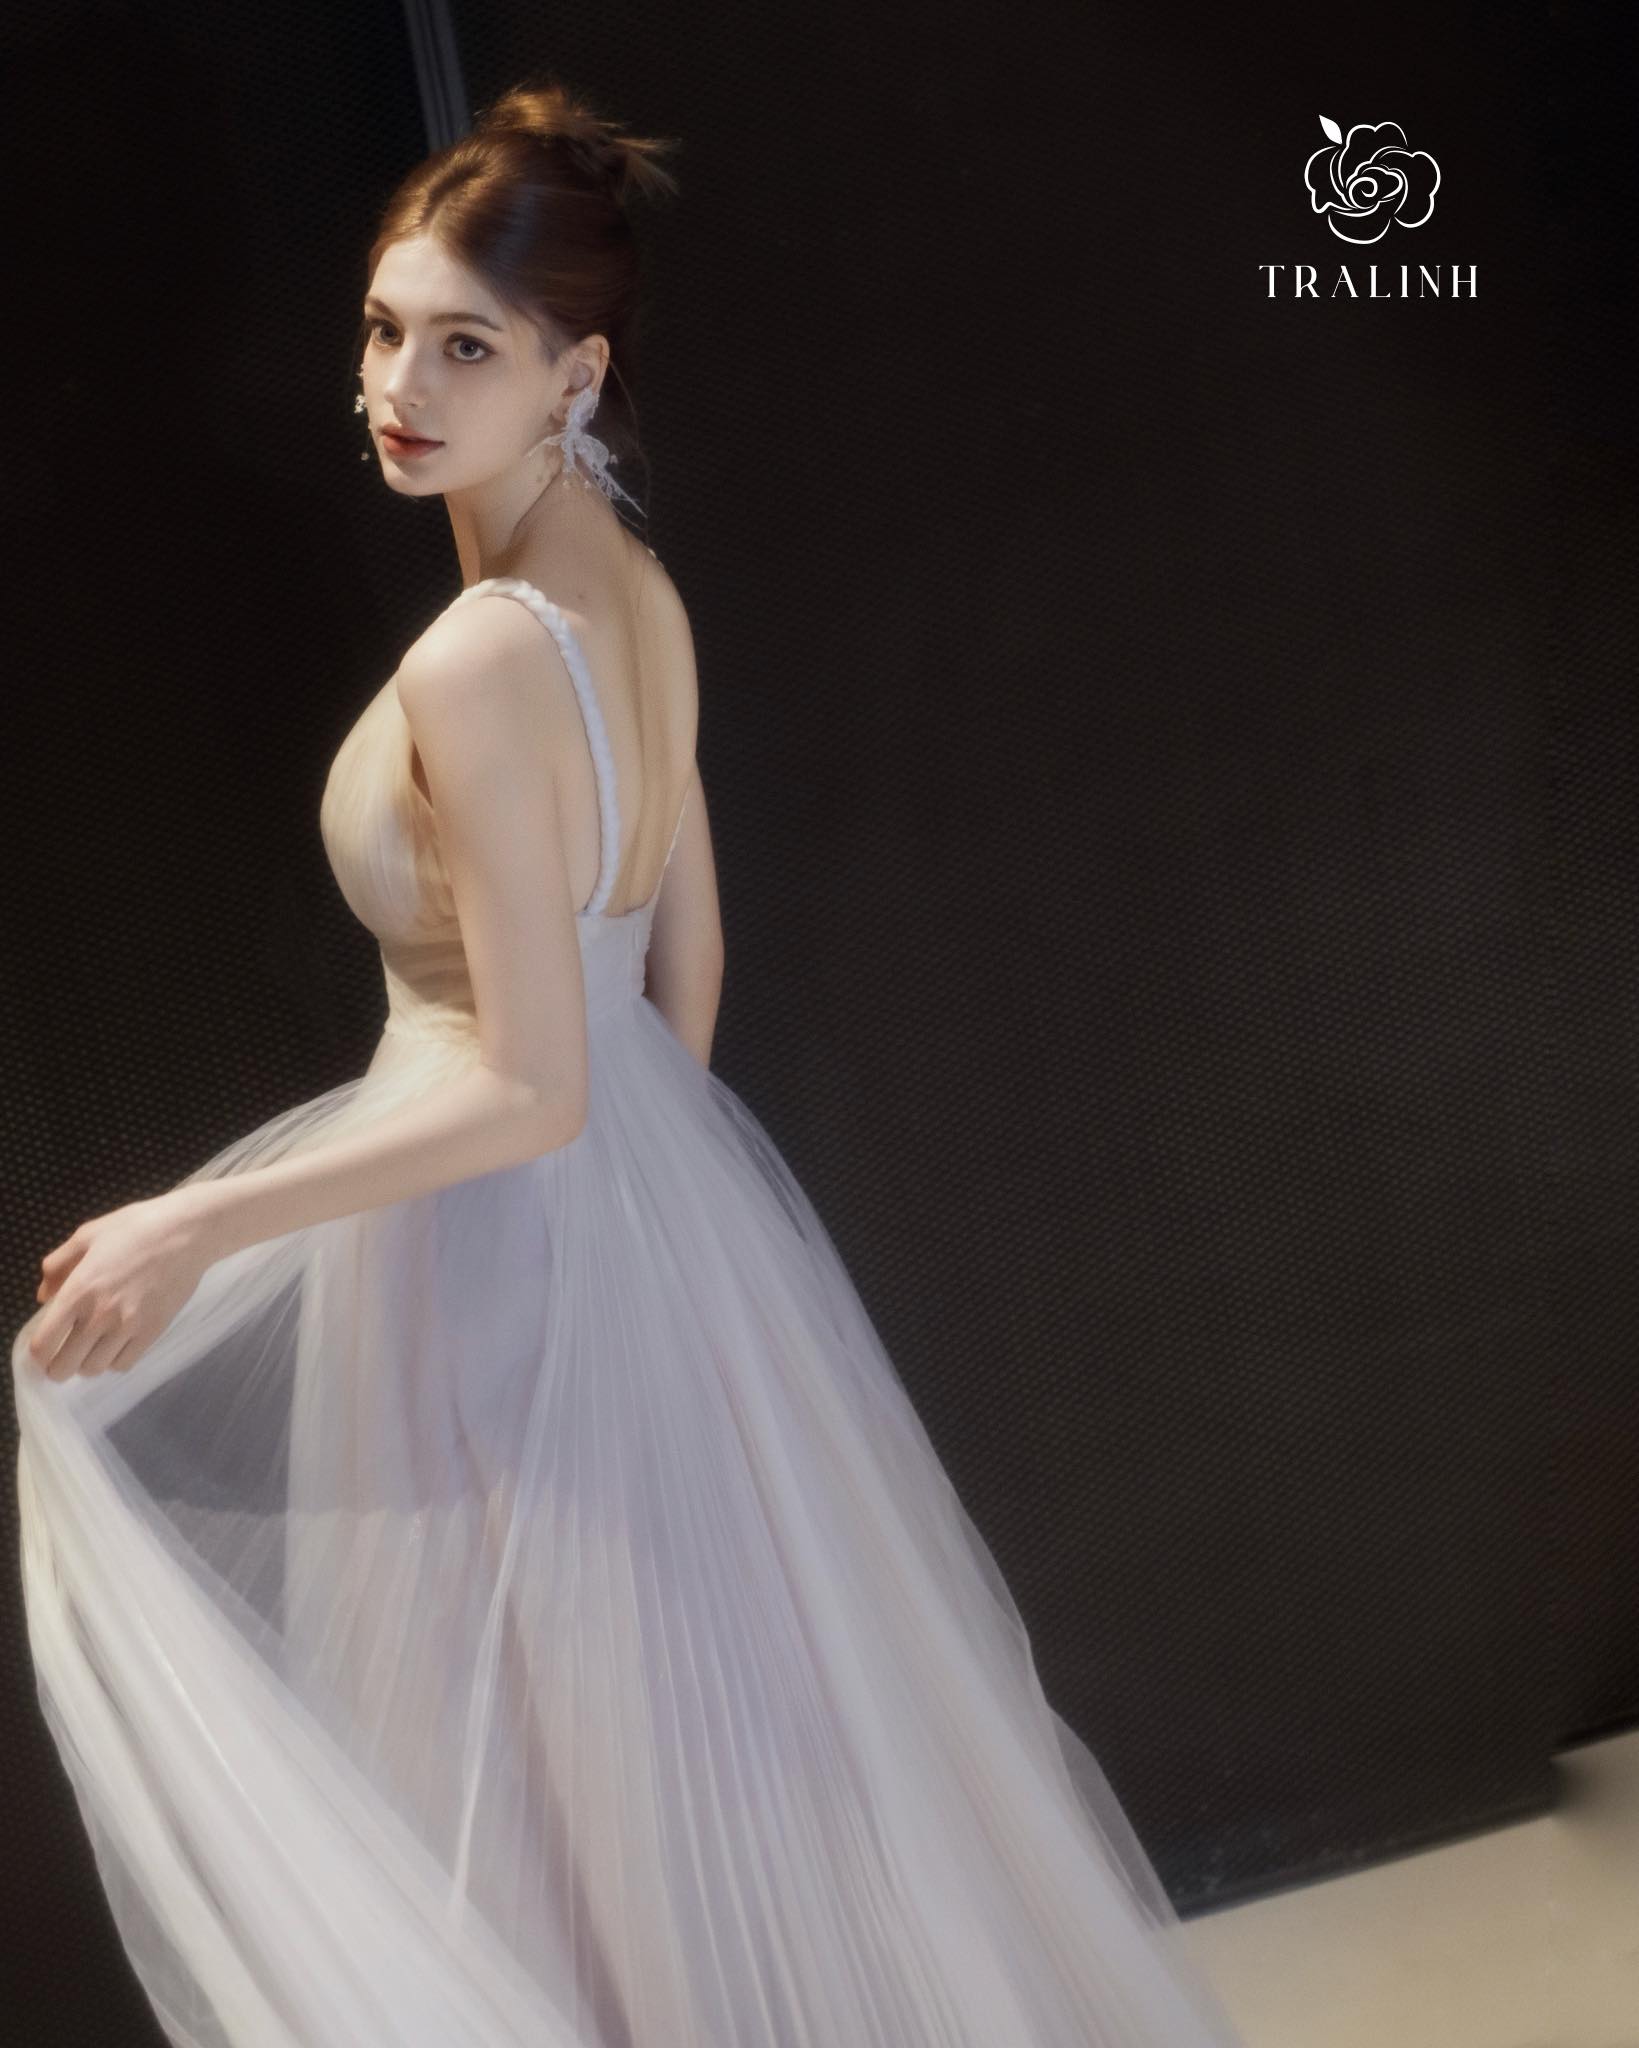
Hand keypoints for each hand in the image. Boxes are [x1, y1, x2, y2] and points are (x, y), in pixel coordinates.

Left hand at [27, 1191, 214, 1382]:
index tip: (44, 1348)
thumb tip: (44, 1296)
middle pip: (65, 1367)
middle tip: (64, 1353)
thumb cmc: (136, 1227)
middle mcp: (100, 1315)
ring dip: (87, 1362)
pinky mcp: (152, 1332)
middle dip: (58, 1365)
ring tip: (92, 1347)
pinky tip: (117, 1343)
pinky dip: (115, 1360)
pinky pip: (124, 1365)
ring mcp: (128, 1326)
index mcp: (78, 1290)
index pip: (44, 1344)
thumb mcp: (87, 1235)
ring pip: (94, 1369)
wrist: (187, 1232)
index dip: (38, 1353)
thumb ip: (57, 1264)